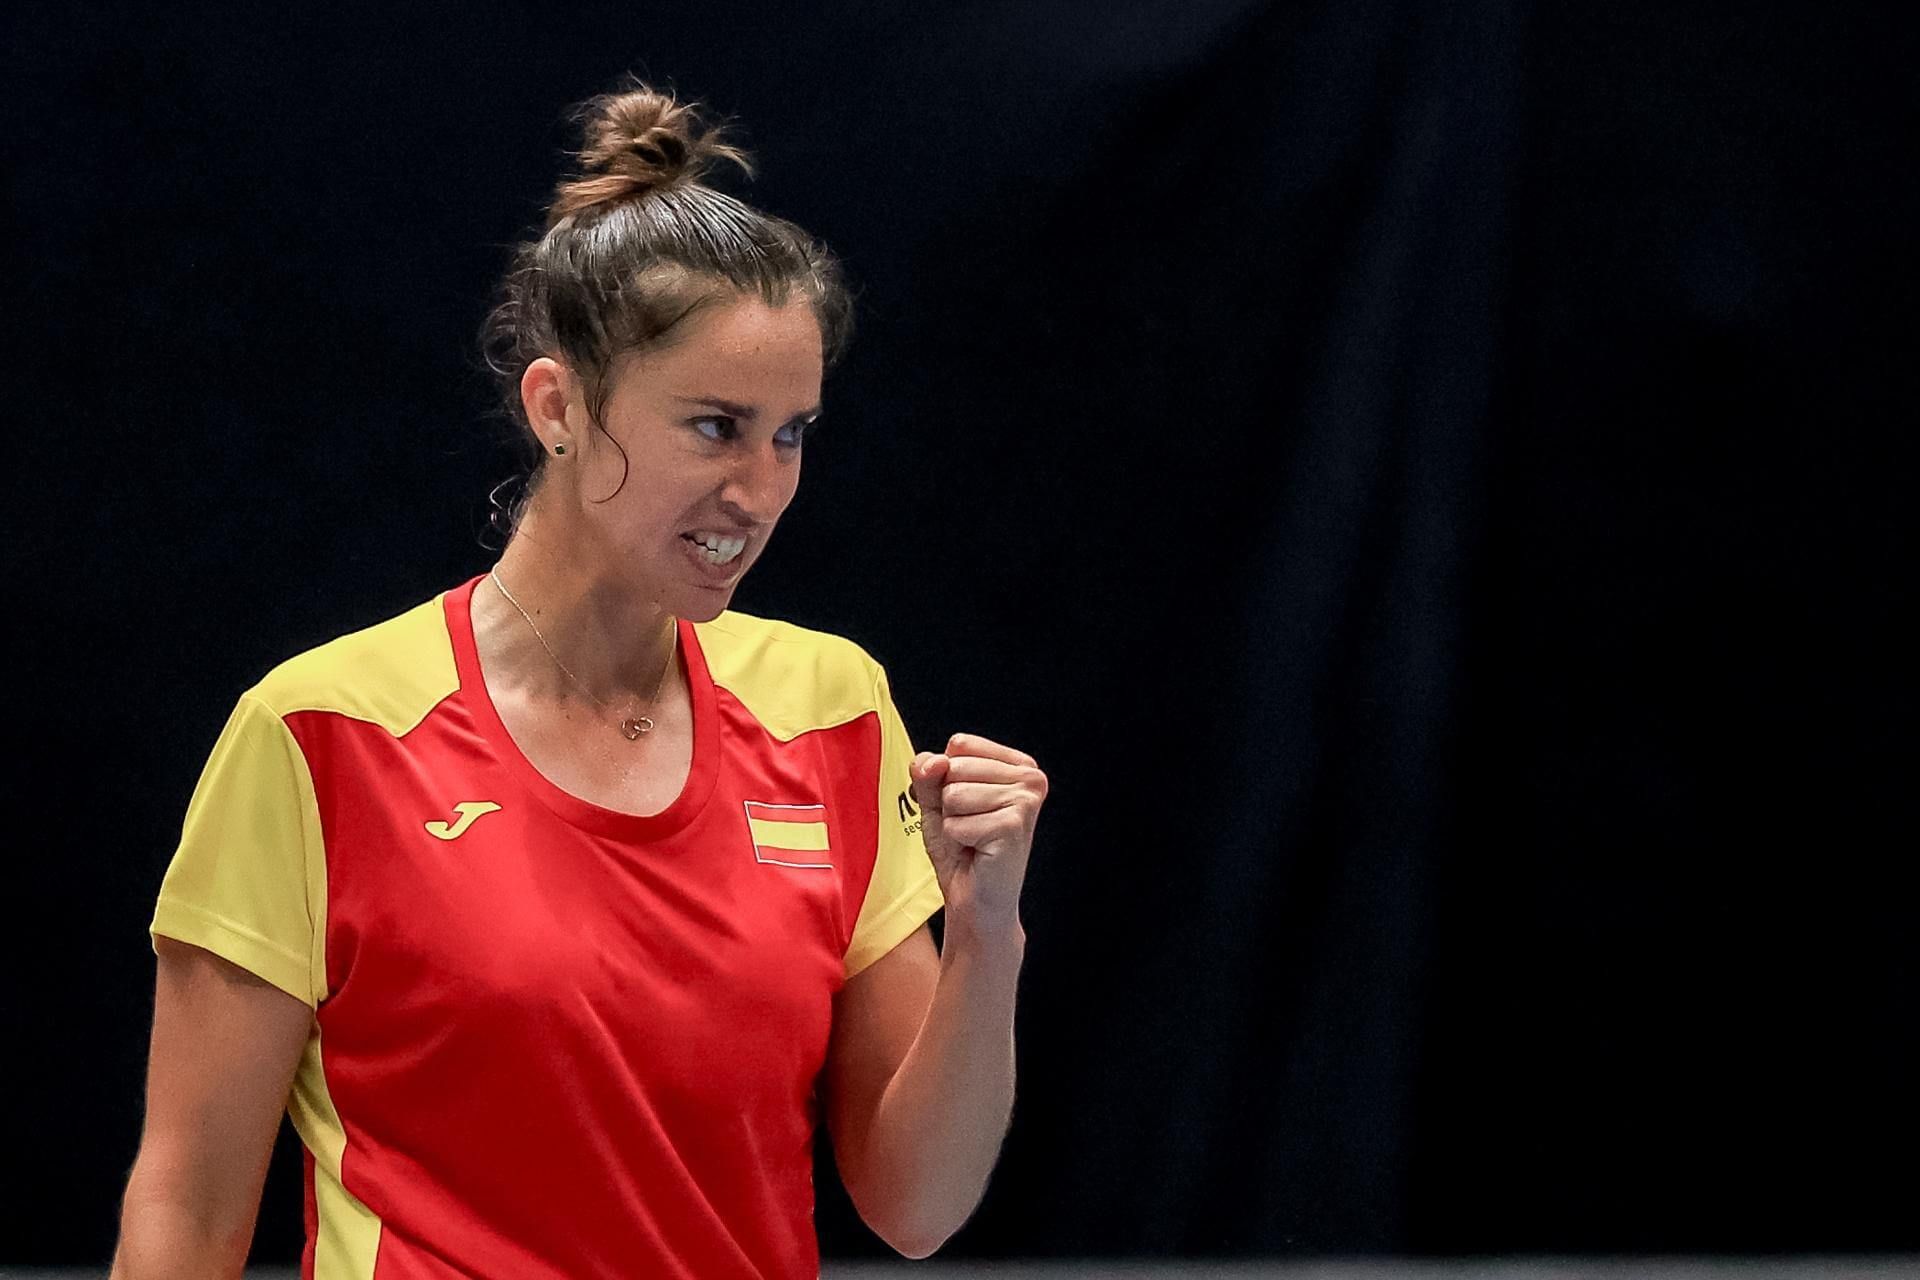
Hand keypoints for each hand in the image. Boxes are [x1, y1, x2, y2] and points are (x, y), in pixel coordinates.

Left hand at [910, 733, 1047, 935]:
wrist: (975, 898)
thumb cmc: (962, 849)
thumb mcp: (936, 800)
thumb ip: (928, 772)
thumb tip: (935, 762)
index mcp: (1017, 764)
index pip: (960, 743)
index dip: (946, 777)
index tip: (964, 805)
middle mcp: (1029, 777)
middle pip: (954, 767)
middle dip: (948, 803)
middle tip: (970, 827)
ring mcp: (1024, 800)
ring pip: (953, 793)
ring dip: (953, 823)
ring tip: (974, 839)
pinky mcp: (1013, 825)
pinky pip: (956, 822)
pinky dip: (957, 840)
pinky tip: (978, 851)